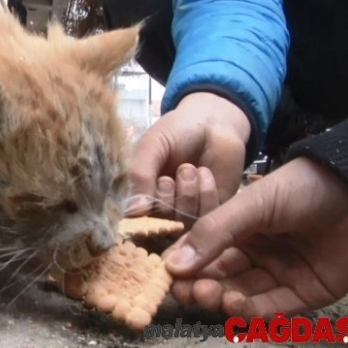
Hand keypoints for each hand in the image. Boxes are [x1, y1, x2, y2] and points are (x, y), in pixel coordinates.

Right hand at [127, 92, 250, 225]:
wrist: (214, 122)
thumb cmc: (177, 132)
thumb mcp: (151, 146)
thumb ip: (140, 175)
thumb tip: (135, 213)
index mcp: (139, 191)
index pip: (133, 218)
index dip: (143, 209)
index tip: (155, 184)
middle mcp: (160, 207)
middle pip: (159, 224)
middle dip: (166, 198)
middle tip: (172, 174)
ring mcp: (186, 211)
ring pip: (183, 222)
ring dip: (187, 194)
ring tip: (190, 169)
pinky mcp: (212, 211)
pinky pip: (206, 218)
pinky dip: (206, 195)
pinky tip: (205, 173)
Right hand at [164, 157, 347, 317]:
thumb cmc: (301, 188)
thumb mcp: (250, 205)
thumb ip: (213, 233)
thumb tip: (172, 264)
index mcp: (238, 229)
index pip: (203, 252)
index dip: (184, 265)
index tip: (166, 274)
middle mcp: (255, 253)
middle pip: (219, 278)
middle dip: (200, 286)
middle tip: (187, 291)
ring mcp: (279, 274)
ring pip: (241, 295)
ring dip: (222, 299)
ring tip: (211, 295)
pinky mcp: (303, 293)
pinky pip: (271, 308)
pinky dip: (250, 311)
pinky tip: (234, 303)